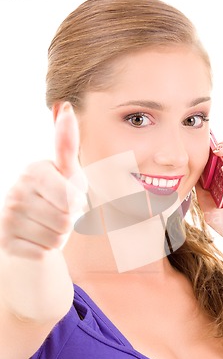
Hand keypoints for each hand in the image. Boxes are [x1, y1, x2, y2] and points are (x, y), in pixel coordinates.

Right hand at [0, 103, 86, 258]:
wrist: (29, 231)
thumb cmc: (55, 198)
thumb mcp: (66, 172)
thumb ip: (66, 143)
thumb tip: (64, 106)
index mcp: (34, 170)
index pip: (72, 196)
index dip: (78, 203)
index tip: (70, 199)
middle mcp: (16, 190)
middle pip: (68, 218)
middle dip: (71, 220)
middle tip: (59, 214)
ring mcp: (8, 217)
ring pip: (57, 237)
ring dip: (60, 236)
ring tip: (48, 226)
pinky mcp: (6, 242)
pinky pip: (44, 252)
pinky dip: (47, 250)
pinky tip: (37, 240)